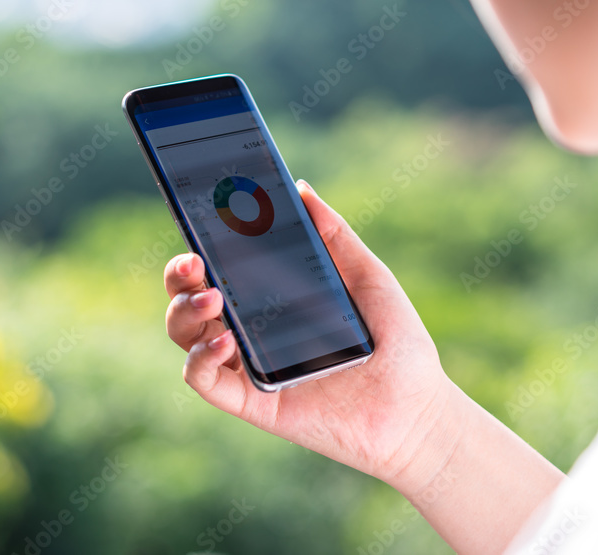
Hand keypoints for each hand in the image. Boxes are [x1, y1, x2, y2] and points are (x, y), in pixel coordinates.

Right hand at [164, 179, 457, 487]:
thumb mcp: (368, 277)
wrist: (417, 408)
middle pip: (189, 299)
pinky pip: (203, 380)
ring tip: (212, 297)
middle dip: (179, 276)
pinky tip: (225, 341)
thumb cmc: (398, 343)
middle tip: (194, 262)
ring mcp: (248, 366)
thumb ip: (334, 235)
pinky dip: (200, 358)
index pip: (219, 267)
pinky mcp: (252, 401)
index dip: (198, 245)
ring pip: (186, 336)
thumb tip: (301, 189)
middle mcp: (250, 330)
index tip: (197, 220)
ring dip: (185, 312)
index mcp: (270, 298)